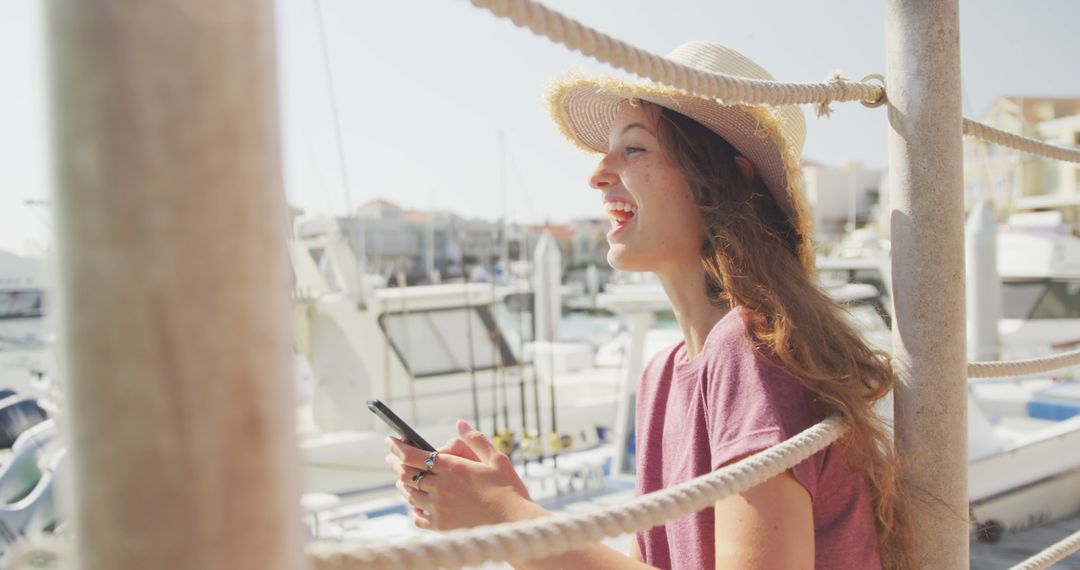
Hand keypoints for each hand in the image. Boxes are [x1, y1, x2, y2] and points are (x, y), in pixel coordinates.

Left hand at [385, 419, 533, 530]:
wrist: (513, 524)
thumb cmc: (508, 489)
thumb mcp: (496, 459)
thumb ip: (475, 439)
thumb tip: (460, 423)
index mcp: (452, 468)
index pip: (413, 455)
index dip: (397, 447)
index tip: (389, 440)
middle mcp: (440, 488)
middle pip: (407, 474)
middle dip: (395, 464)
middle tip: (391, 459)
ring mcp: (439, 509)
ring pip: (410, 495)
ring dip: (402, 485)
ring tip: (401, 479)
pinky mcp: (441, 526)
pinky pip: (418, 517)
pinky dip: (413, 509)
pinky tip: (415, 505)